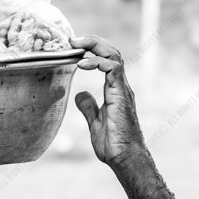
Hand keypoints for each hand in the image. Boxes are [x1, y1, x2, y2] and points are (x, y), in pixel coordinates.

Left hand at [71, 35, 146, 166]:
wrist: (125, 158)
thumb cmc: (114, 145)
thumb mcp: (95, 122)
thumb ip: (89, 107)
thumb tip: (80, 95)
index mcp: (115, 90)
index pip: (107, 61)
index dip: (92, 51)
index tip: (74, 48)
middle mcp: (121, 86)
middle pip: (111, 53)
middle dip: (93, 42)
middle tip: (73, 41)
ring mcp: (122, 89)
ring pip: (114, 56)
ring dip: (95, 46)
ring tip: (77, 46)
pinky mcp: (121, 94)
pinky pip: (113, 68)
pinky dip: (97, 62)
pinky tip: (83, 64)